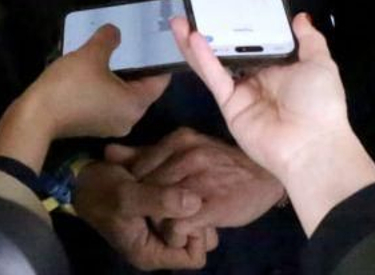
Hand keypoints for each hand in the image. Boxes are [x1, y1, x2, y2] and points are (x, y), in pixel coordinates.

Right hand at [0, 25, 168, 170]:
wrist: (36, 117)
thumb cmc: (70, 86)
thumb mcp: (91, 54)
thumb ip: (109, 39)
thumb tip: (115, 31)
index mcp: (136, 104)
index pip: (160, 80)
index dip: (159, 59)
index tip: (156, 41)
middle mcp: (130, 119)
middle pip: (143, 88)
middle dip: (138, 66)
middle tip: (135, 43)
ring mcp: (111, 125)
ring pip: (125, 95)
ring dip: (120, 76)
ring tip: (113, 53)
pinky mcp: (95, 126)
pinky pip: (110, 102)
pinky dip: (107, 87)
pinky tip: (96, 70)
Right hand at [74, 157, 212, 270]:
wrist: (82, 176)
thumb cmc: (100, 191)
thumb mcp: (125, 196)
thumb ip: (158, 201)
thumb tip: (194, 202)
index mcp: (151, 252)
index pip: (195, 257)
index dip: (195, 234)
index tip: (183, 208)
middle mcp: (160, 244)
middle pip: (201, 239)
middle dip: (196, 214)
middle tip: (183, 192)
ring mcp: (162, 227)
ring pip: (196, 218)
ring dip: (190, 197)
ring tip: (176, 181)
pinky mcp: (162, 209)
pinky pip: (186, 203)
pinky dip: (183, 188)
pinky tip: (172, 174)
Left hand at [111, 129, 283, 238]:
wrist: (266, 178)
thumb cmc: (224, 164)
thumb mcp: (186, 149)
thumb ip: (147, 152)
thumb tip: (108, 152)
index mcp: (179, 140)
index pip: (138, 167)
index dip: (136, 187)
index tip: (143, 199)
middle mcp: (187, 156)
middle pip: (145, 188)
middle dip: (145, 206)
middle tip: (156, 215)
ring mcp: (199, 181)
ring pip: (158, 209)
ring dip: (159, 222)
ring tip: (171, 224)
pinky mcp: (210, 206)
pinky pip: (176, 227)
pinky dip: (175, 235)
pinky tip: (183, 233)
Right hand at [171, 14, 374, 236]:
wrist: (313, 146)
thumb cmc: (320, 103)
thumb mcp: (320, 63)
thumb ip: (309, 39)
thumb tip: (300, 17)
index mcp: (279, 68)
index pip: (255, 42)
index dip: (241, 24)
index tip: (228, 1)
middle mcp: (257, 79)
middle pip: (229, 51)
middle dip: (212, 31)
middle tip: (195, 8)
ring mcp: (241, 93)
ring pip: (214, 63)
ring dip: (195, 43)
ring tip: (178, 20)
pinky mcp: (229, 106)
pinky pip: (215, 79)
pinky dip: (203, 59)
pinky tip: (192, 39)